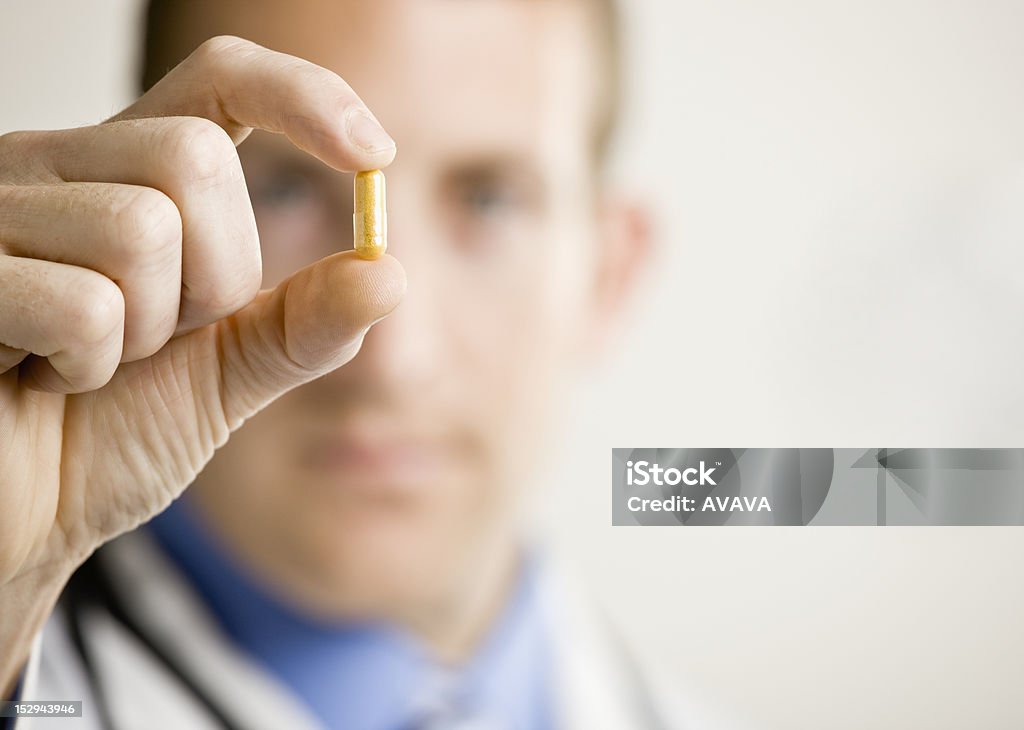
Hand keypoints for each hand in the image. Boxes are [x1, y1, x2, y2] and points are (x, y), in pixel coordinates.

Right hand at [0, 36, 403, 588]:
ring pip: (140, 228)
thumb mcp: (228, 375)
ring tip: (89, 363)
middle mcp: (58, 169)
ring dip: (142, 331)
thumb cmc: (106, 436)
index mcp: (128, 177)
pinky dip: (86, 365)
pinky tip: (41, 377)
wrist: (23, 515)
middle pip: (194, 160)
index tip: (375, 155)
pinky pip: (82, 302)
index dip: (303, 97)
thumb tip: (390, 275)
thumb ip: (302, 326)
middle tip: (155, 338)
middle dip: (211, 278)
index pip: (221, 81)